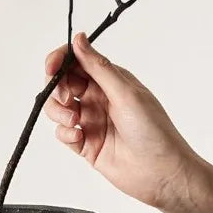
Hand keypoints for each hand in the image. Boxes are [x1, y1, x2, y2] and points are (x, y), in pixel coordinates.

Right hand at [43, 32, 202, 210]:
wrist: (161, 173)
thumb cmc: (154, 132)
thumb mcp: (125, 93)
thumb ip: (98, 67)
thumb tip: (79, 39)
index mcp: (111, 80)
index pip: (77, 62)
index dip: (60, 61)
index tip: (51, 68)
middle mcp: (99, 99)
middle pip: (63, 84)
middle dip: (57, 89)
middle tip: (67, 99)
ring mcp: (92, 122)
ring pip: (59, 109)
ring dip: (59, 112)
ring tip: (75, 121)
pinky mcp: (87, 145)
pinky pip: (64, 133)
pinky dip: (65, 133)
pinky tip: (78, 137)